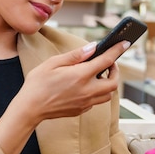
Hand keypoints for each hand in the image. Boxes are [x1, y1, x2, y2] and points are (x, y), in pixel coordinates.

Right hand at [0, 40, 128, 153]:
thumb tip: (92, 48)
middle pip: (113, 82)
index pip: (106, 61)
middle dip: (116, 71)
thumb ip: (75, 56)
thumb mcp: (53, 63)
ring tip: (99, 74)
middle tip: (109, 63)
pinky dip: (97, 92)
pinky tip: (86, 86)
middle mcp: (87, 91)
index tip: (125, 43)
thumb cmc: (37, 84)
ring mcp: (85, 103)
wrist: (30, 108)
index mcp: (80, 76)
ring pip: (107, 94)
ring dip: (108, 83)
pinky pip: (96, 101)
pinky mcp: (81, 110)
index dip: (117, 50)